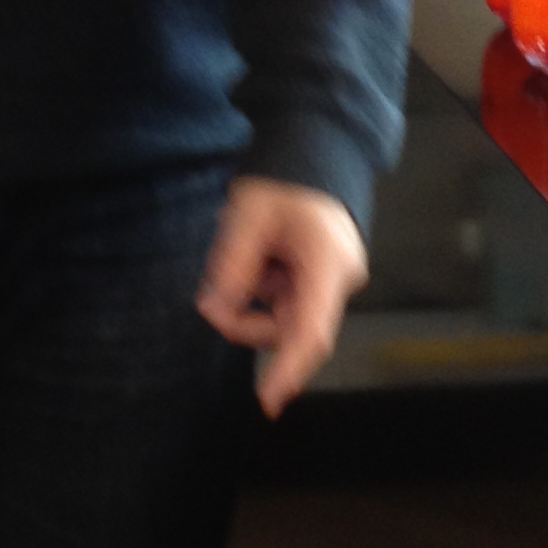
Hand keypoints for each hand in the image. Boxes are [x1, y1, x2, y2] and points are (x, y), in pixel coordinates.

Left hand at [196, 176, 368, 417]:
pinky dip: (261, 286)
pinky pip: (285, 298)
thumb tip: (214, 307)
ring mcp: (331, 280)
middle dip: (246, 319)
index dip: (288, 368)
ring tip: (237, 251)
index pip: (309, 330)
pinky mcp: (320, 278)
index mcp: (327, 264)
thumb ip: (232, 263)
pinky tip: (256, 253)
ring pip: (283, 314)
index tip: (268, 401)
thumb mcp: (248, 214)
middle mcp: (338, 279)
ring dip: (251, 298)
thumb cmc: (284, 176)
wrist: (314, 147)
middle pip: (290, 327)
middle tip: (209, 298)